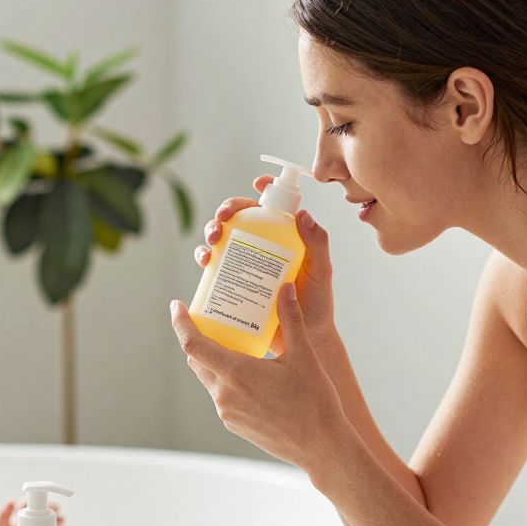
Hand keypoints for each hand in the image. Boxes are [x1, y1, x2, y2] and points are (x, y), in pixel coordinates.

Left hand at [0, 499, 68, 525]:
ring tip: (62, 523)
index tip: (46, 503)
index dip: (40, 501)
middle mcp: (30, 522)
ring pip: (51, 521)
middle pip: (44, 512)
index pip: (31, 504)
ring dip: (59, 520)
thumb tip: (11, 499)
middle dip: (54, 510)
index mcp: (20, 516)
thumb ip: (2, 515)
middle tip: (59, 513)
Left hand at [170, 283, 345, 470]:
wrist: (321, 446)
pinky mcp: (234, 424)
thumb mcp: (304, 355)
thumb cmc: (315, 401)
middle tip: (213, 320)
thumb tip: (285, 287)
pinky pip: (221, 396)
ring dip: (215, 360)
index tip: (176, 306)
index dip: (180, 323)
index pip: (192, 344)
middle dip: (200, 338)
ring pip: (209, 378)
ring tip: (235, 345)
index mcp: (236, 373)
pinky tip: (249, 374)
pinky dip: (227, 380)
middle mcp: (224, 394)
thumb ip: (291, 319)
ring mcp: (227, 412)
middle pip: (197, 359)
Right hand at [194, 175, 337, 355]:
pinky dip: (204, 259)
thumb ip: (318, 243)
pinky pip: (214, 267)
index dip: (263, 190)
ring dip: (210, 232)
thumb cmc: (316, 305)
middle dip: (226, 211)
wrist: (302, 340)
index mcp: (284, 238)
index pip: (271, 206)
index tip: (257, 185)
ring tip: (212, 241)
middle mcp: (262, 247)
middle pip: (240, 219)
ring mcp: (245, 265)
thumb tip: (303, 215)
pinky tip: (205, 262)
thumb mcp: (321, 271)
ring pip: (222, 239)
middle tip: (223, 220)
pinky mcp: (232, 284)